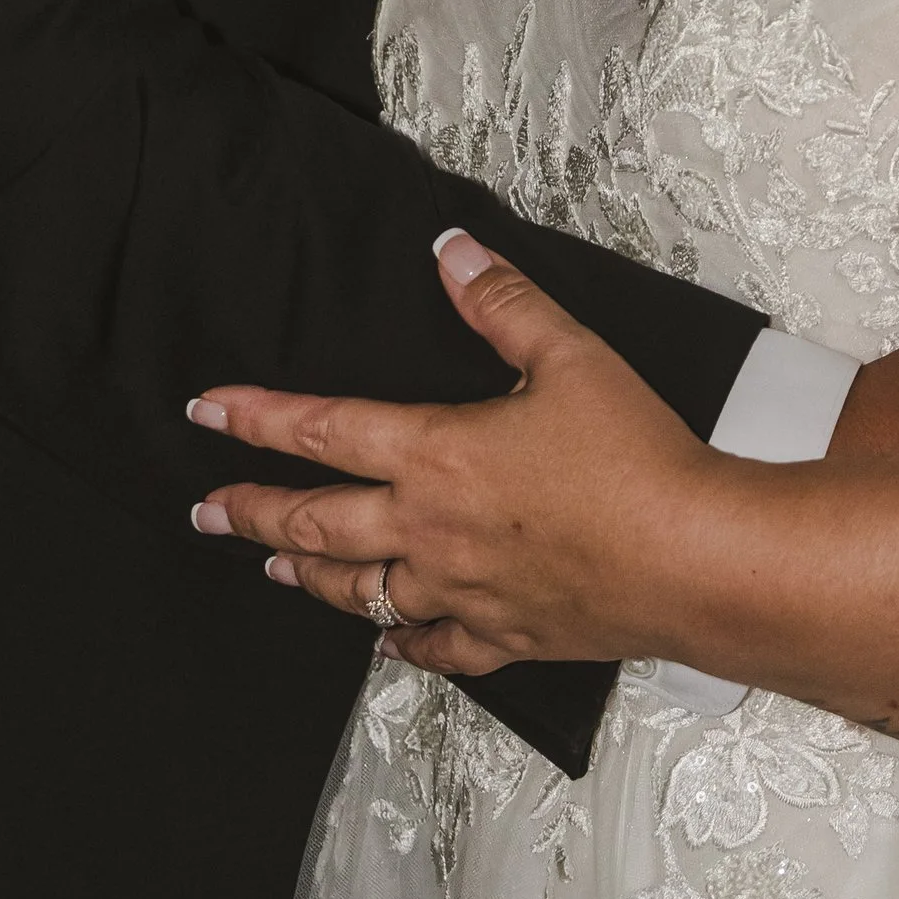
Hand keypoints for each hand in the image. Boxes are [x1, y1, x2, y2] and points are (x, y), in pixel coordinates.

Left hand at [188, 231, 716, 679]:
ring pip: (358, 590)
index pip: (322, 429)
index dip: (255, 418)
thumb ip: (500, 302)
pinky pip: (432, 646)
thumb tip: (449, 252)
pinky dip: (399, 642)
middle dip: (252, 513)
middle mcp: (431, 529)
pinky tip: (383, 643)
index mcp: (437, 454)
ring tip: (270, 568)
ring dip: (306, 576)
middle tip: (205, 511)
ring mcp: (461, 591)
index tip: (206, 412)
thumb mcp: (569, 355)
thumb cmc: (635, 459)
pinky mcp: (503, 636)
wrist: (693, 559)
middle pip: (315, 523)